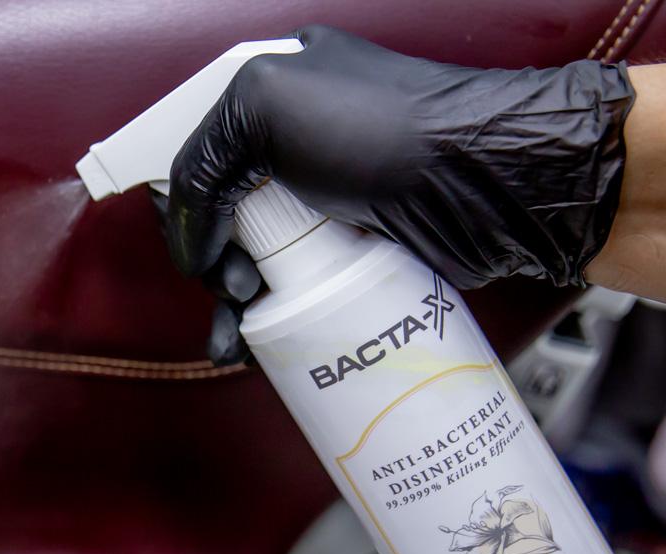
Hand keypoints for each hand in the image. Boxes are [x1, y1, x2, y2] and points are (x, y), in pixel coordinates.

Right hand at [166, 26, 635, 360]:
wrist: (482, 180)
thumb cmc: (383, 128)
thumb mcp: (264, 107)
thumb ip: (202, 160)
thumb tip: (190, 241)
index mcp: (273, 95)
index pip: (202, 156)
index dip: (184, 205)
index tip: (188, 248)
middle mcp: (298, 148)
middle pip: (224, 220)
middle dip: (213, 263)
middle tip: (234, 283)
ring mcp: (329, 203)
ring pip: (257, 263)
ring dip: (235, 304)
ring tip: (240, 330)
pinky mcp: (356, 252)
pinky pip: (298, 291)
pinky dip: (274, 322)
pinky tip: (257, 346)